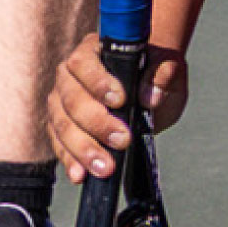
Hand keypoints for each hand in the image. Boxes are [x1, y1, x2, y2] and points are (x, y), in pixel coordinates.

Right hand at [45, 33, 184, 180]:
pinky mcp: (60, 127)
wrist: (146, 86)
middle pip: (72, 100)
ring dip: (83, 149)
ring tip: (105, 167)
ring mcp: (61, 102)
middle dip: (97, 124)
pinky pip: (59, 144)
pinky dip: (70, 160)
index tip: (120, 100)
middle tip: (123, 140)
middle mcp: (69, 75)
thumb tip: (151, 96)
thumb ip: (163, 74)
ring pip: (62, 126)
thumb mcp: (168, 67)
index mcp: (93, 50)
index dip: (98, 82)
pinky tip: (81, 175)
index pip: (84, 64)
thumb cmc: (155, 72)